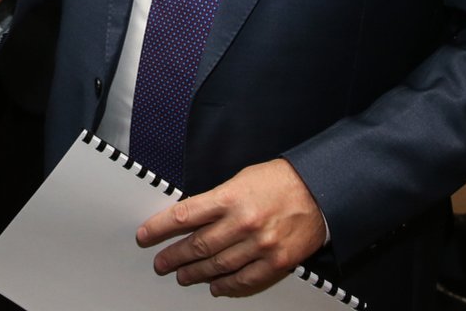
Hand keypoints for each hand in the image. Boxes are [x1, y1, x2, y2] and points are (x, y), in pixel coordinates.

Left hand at [136, 159, 325, 297]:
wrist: (320, 190)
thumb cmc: (279, 181)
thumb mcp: (241, 179)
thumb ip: (216, 200)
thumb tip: (190, 218)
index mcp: (230, 197)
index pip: (184, 215)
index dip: (160, 228)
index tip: (145, 235)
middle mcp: (243, 223)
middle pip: (198, 245)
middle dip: (174, 256)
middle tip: (161, 263)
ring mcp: (260, 245)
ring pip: (219, 266)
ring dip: (197, 273)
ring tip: (183, 276)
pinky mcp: (277, 261)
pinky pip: (246, 280)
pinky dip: (228, 286)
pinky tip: (216, 286)